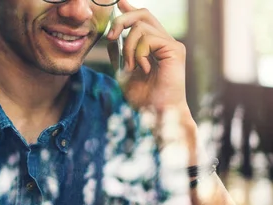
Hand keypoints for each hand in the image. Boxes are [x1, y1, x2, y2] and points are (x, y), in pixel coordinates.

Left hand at [106, 0, 188, 114]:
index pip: (143, 20)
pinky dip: (139, 52)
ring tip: (131, 67)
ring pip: (141, 27)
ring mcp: (171, 44)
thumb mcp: (123, 73)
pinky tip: (142, 68)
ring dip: (128, 47)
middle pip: (142, 14)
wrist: (156, 113)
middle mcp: (165, 41)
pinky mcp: (175, 49)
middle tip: (111, 37)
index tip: (119, 3)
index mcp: (154, 46)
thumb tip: (111, 38)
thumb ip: (119, 55)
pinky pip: (148, 38)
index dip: (129, 9)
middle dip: (121, 20)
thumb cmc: (143, 98)